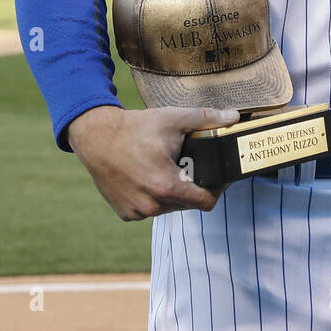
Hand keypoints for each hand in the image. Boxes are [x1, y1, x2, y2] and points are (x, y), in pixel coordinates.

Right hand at [67, 105, 236, 220]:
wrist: (96, 137)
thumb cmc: (135, 128)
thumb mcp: (173, 119)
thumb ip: (207, 118)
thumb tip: (234, 117)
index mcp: (166, 186)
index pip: (206, 202)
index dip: (216, 189)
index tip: (217, 177)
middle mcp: (151, 205)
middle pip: (188, 204)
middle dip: (193, 187)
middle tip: (190, 166)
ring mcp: (137, 211)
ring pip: (169, 208)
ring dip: (173, 193)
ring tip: (170, 170)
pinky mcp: (125, 213)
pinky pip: (150, 209)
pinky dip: (154, 198)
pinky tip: (151, 179)